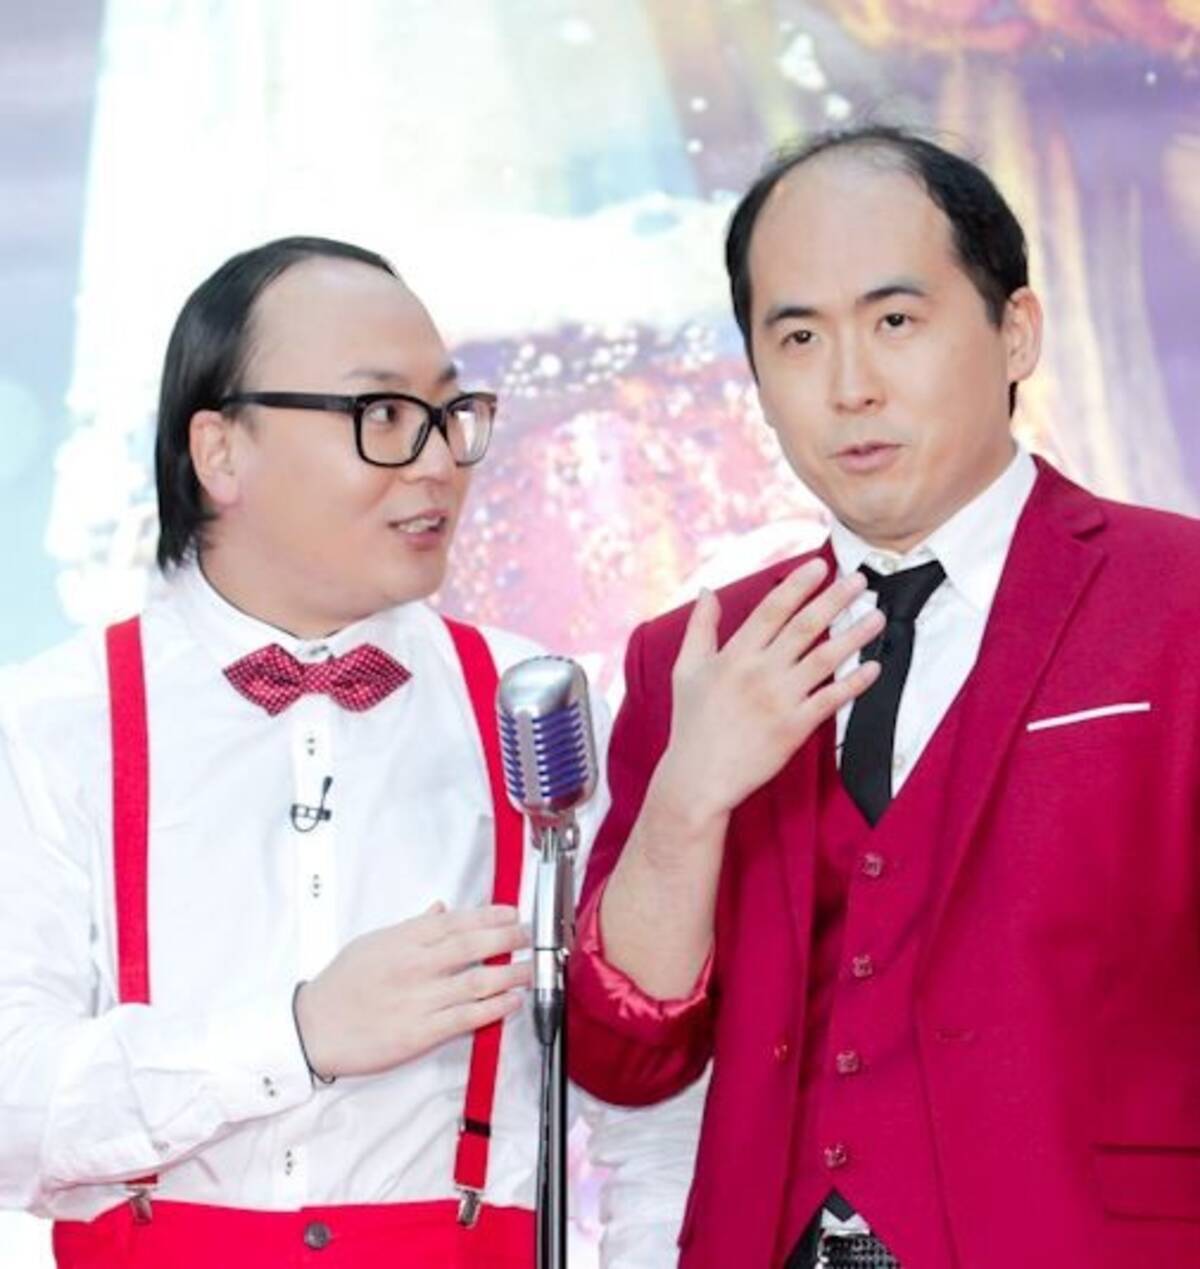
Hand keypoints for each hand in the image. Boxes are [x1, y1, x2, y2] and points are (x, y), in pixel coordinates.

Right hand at [294, 903, 530, 1078]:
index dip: (490, 914)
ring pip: (477, 980)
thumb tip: (440, 909)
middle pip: (474, 944)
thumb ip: (412, 927)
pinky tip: (511, 1001)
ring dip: (510, 973)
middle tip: (529, 937)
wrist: (313, 1028)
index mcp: (404, 939)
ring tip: (529, 968)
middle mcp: (416, 965)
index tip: (512, 913)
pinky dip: (494, 1008)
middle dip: (509, 937)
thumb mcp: (373, 942)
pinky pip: (467, 1017)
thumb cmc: (341, 984)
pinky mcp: (421, 1032)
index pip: (457, 920)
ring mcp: (420, 998)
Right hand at [647, 558, 882, 845]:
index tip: (820, 565)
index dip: (798, 585)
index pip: (772, 610)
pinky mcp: (794, 728)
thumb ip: (700, 627)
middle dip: (835, 599)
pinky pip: (831, 699)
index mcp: (734, 655)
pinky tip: (873, 667)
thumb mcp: (685, 669)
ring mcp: (779, 700)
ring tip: (877, 616)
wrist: (698, 777)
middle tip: (860, 580)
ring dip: (854, 635)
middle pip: (805, 626)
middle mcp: (759, 672)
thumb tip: (708, 590)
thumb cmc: (691, 723)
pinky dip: (854, 683)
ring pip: (824, 659)